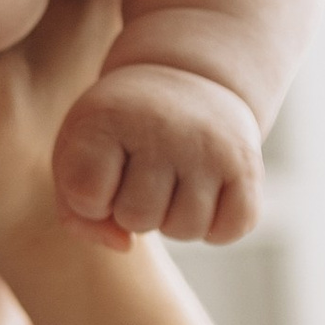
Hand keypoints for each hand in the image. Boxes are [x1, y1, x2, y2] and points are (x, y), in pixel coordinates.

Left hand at [52, 63, 264, 244]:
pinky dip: (216, 228)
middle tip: (143, 176)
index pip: (88, 197)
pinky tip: (204, 198)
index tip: (103, 169)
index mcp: (108, 118)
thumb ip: (78, 212)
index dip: (92, 199)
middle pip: (138, 219)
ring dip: (175, 220)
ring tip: (172, 184)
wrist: (186, 79)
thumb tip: (125, 245)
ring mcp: (209, 147)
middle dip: (135, 210)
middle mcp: (162, 128)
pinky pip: (230, 230)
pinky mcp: (247, 164)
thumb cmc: (120, 130)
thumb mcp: (78, 154)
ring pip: (185, 230)